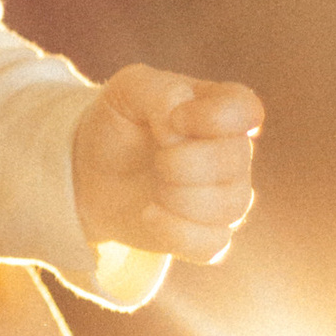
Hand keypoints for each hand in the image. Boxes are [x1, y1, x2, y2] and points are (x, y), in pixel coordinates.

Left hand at [71, 63, 261, 261]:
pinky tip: (149, 214)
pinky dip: (175, 232)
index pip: (246, 110)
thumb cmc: (117, 125)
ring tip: (153, 189)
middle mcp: (233, 152)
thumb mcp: (127, 91)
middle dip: (182, 162)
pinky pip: (213, 244)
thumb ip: (161, 91)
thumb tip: (181, 118)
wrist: (89, 173)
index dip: (212, 118)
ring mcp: (225, 196)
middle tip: (156, 159)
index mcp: (220, 108)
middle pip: (235, 160)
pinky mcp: (208, 234)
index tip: (172, 120)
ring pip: (230, 206)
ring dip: (178, 198)